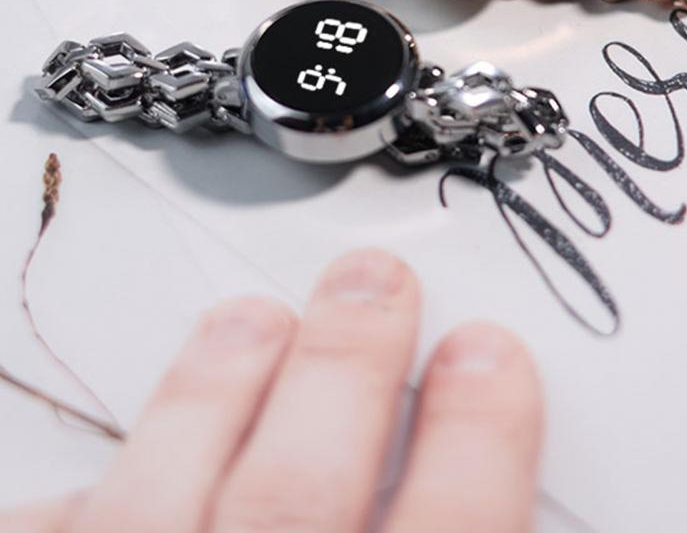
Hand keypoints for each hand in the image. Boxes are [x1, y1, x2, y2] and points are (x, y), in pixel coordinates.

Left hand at [0, 249, 541, 532]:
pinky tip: (109, 476)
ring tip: (250, 320)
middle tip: (373, 280)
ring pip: (157, 503)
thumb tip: (504, 495)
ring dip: (213, 394)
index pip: (457, 530)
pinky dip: (79, 507)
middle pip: (302, 491)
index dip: (481, 432)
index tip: (490, 353)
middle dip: (347, 364)